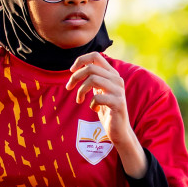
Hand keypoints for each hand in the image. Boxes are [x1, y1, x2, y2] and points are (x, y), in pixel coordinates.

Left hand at [67, 52, 144, 175]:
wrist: (119, 130)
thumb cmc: (106, 110)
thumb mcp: (99, 91)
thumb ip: (94, 79)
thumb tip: (78, 68)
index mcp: (111, 74)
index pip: (96, 56)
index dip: (81, 60)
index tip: (71, 70)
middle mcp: (116, 79)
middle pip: (91, 68)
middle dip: (75, 77)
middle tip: (68, 87)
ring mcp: (118, 91)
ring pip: (93, 79)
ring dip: (81, 90)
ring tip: (79, 100)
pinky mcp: (118, 103)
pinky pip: (97, 97)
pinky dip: (91, 104)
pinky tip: (94, 109)